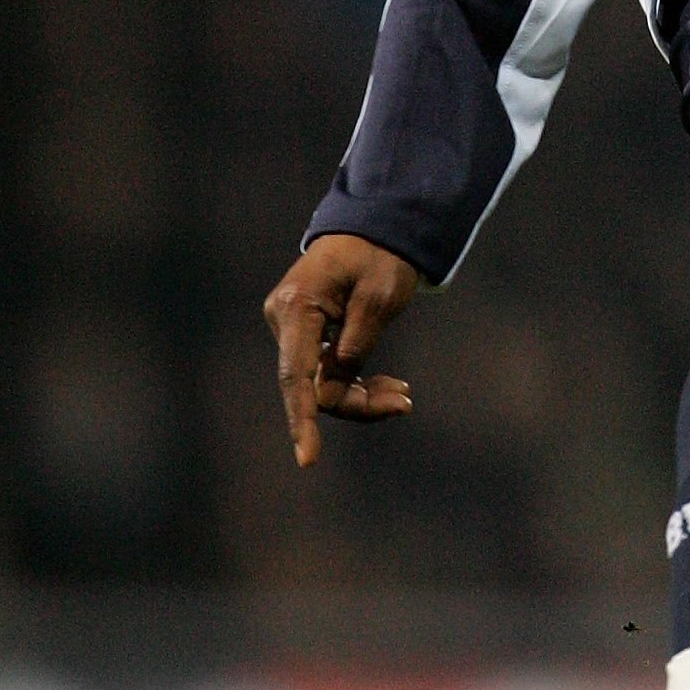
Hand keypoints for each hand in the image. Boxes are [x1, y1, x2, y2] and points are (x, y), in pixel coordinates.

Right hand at [262, 234, 419, 466]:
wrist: (374, 230)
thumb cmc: (381, 258)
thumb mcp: (380, 299)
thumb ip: (356, 346)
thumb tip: (331, 394)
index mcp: (298, 305)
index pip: (296, 375)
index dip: (302, 420)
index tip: (308, 459)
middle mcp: (283, 318)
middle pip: (312, 384)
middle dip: (357, 402)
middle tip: (405, 402)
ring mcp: (290, 327)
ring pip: (320, 382)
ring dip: (360, 394)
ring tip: (403, 395)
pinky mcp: (304, 333)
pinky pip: (325, 370)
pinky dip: (355, 381)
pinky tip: (388, 387)